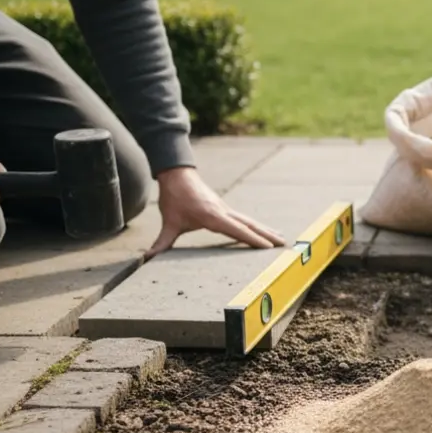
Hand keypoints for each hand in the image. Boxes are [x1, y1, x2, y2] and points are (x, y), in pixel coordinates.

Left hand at [147, 166, 284, 258]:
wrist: (177, 174)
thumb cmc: (174, 198)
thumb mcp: (169, 221)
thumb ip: (162, 241)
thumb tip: (148, 258)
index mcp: (212, 216)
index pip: (236, 230)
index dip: (252, 239)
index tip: (267, 246)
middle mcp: (223, 211)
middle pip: (249, 225)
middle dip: (266, 235)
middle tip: (283, 244)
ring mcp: (225, 208)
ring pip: (249, 221)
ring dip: (265, 230)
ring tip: (280, 238)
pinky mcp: (224, 207)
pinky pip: (243, 218)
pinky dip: (255, 225)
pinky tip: (262, 230)